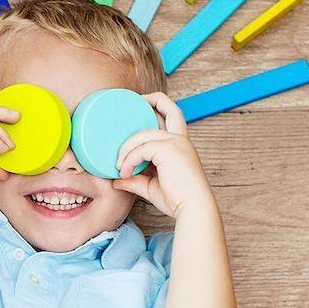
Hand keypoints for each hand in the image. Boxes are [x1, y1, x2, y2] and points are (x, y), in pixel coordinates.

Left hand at [113, 93, 217, 218]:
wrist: (192, 208)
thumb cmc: (177, 200)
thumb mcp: (151, 187)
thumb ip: (135, 180)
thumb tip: (116, 181)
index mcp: (180, 144)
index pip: (173, 115)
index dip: (159, 105)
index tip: (140, 105)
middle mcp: (180, 139)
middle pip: (168, 106)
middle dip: (149, 99)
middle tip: (127, 111)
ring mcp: (175, 142)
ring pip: (142, 135)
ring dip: (126, 150)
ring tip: (119, 168)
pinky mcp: (169, 150)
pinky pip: (140, 150)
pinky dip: (129, 161)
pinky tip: (125, 173)